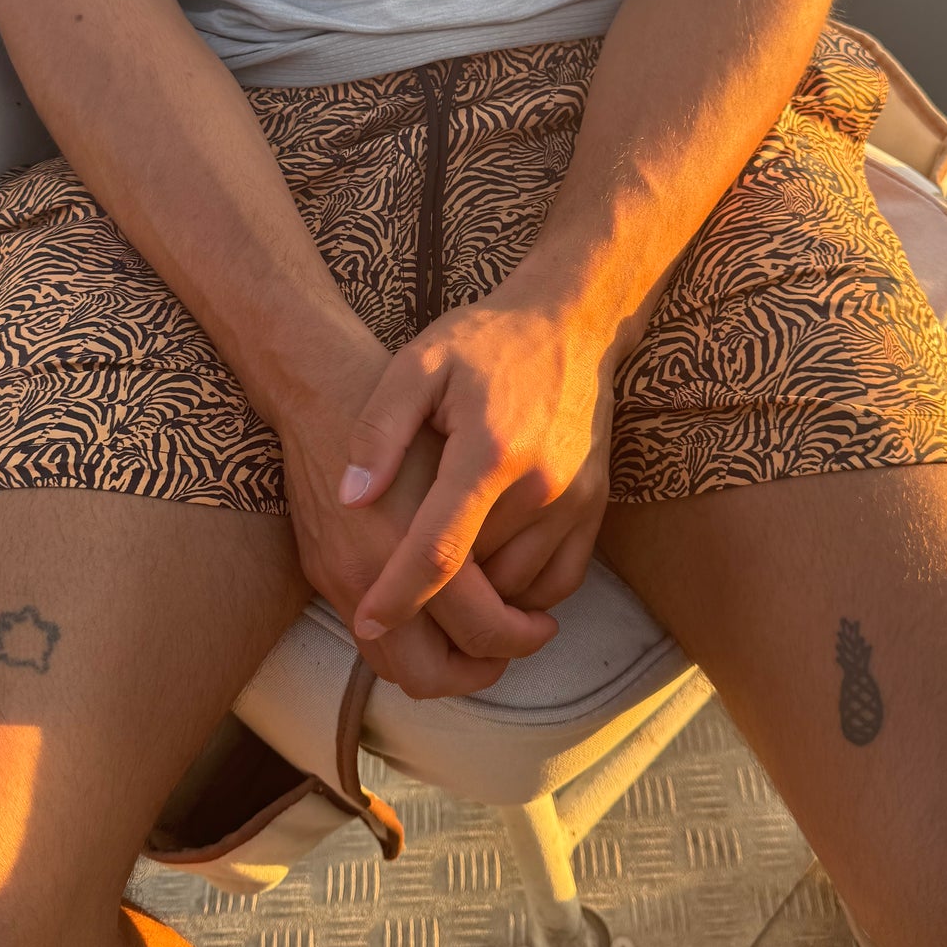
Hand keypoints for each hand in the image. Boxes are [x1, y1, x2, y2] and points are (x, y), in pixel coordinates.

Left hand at [276, 349, 558, 699]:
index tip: (367, 622)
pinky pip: (560, 580)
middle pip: (478, 577)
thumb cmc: (485, 342)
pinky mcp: (596, 507)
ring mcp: (575, 500)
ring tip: (443, 570)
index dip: (399, 596)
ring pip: (518, 587)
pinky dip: (524, 590)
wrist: (572, 323)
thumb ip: (380, 430)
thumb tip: (350, 498)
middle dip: (434, 590)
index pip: (440, 551)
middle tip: (395, 582)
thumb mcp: (418, 364)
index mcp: (488, 452)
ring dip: (479, 594)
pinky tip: (491, 571)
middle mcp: (540, 485)